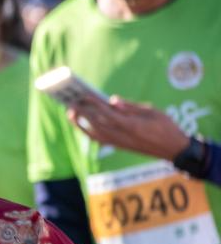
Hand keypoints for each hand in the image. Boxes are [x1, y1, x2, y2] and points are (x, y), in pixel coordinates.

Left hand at [68, 95, 189, 160]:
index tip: (83, 95)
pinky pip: (98, 139)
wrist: (172, 149)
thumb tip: (112, 100)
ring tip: (71, 112)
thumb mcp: (151, 112)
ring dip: (80, 123)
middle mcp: (121, 135)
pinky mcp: (118, 146)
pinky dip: (87, 131)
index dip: (94, 104)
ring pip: (93, 133)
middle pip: (96, 123)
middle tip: (70, 101)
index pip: (107, 113)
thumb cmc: (165, 127)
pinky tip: (81, 124)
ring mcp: (118, 142)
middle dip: (82, 112)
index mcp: (130, 125)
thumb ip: (130, 107)